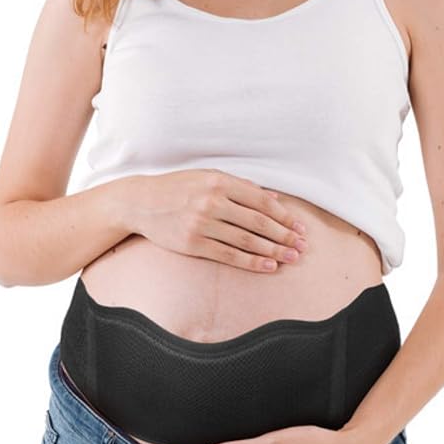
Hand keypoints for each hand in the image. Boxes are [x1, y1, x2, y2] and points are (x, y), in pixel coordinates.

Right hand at [128, 169, 307, 272]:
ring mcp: (202, 223)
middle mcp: (212, 201)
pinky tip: (268, 266)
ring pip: (246, 240)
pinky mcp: (193, 243)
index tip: (299, 226)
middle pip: (258, 222)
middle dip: (284, 235)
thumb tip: (274, 200)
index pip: (261, 201)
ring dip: (273, 251)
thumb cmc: (178, 188)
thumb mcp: (208, 177)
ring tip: (291, 257)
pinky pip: (228, 255)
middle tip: (302, 246)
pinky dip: (251, 262)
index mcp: (219, 182)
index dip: (284, 216)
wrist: (141, 202)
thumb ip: (240, 187)